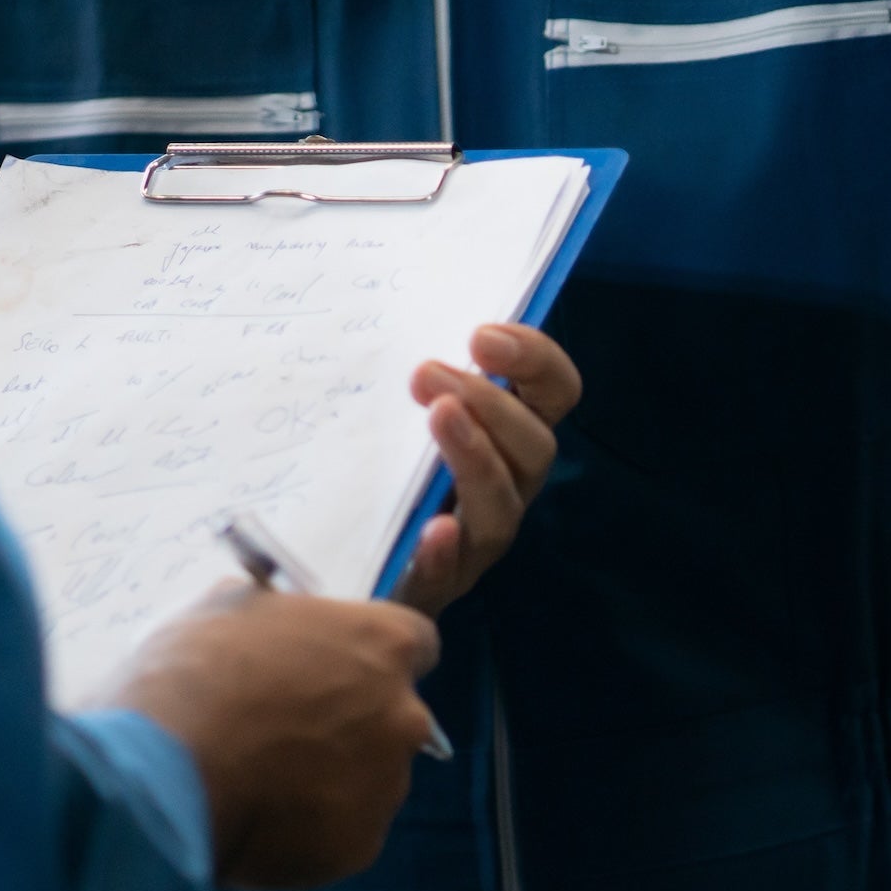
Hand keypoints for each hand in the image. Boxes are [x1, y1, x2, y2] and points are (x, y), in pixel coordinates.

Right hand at [103, 583, 440, 888]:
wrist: (164, 772)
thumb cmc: (196, 675)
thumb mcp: (232, 607)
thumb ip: (276, 614)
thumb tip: (268, 616)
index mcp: (382, 641)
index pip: (415, 641)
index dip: (373, 653)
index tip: (340, 664)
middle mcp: (402, 713)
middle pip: (395, 714)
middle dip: (355, 718)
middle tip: (291, 723)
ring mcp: (385, 784)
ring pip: (372, 775)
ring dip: (334, 773)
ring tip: (266, 773)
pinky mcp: (361, 846)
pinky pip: (345, 828)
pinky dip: (315, 824)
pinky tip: (264, 812)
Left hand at [389, 322, 580, 616]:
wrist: (337, 550)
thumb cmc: (378, 455)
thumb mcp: (402, 402)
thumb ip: (422, 365)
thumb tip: (398, 302)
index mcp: (508, 432)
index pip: (553, 390)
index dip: (534, 357)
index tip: (482, 334)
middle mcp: (507, 486)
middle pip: (534, 447)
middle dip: (489, 403)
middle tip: (427, 373)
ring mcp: (474, 543)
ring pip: (502, 509)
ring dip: (475, 459)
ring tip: (438, 420)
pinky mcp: (432, 588)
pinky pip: (448, 577)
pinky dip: (444, 553)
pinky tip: (432, 530)